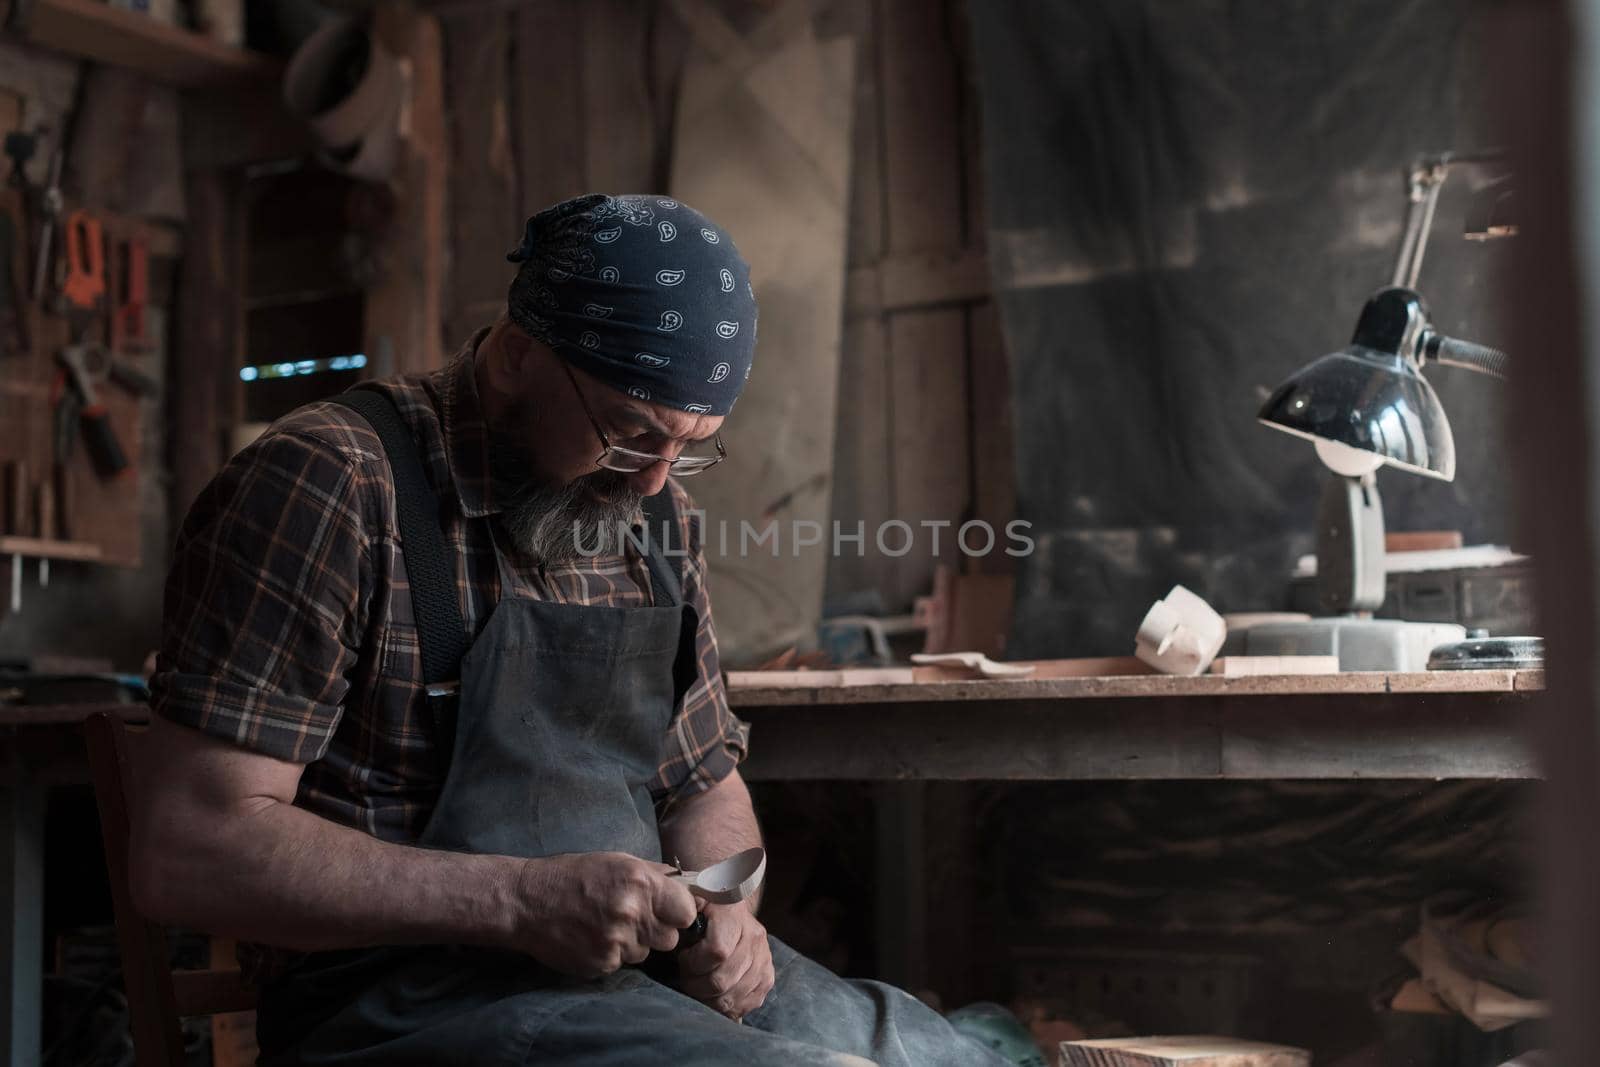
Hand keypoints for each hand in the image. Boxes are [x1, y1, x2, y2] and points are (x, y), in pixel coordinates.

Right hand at [512, 852, 697, 977]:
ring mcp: (615, 942)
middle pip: (670, 938)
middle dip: (657, 931)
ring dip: (633, 943)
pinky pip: (622, 965)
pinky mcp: (600, 964)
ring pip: (646, 953)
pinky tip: (592, 937)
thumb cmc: (573, 876)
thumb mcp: (616, 861)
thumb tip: (686, 886)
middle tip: (635, 919)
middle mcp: (631, 913)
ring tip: (606, 925)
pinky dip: (612, 955)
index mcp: (640, 883)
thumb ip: (654, 875)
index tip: (668, 911)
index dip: (679, 912)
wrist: (527, 901)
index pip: (686, 912)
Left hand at [676, 901, 774, 1019]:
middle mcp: (754, 937)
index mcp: (734, 915)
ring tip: (699, 986)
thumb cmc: (701, 913)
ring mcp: (764, 960)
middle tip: (687, 977)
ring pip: (732, 998)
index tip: (683, 958)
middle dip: (696, 986)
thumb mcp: (688, 906)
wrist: (730, 913)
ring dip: (708, 1000)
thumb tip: (675, 926)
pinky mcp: (767, 978)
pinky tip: (714, 995)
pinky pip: (745, 1005)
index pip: (717, 951)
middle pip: (722, 980)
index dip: (694, 963)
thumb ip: (680, 915)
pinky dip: (725, 1007)